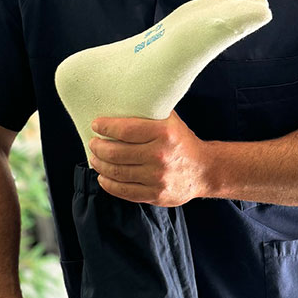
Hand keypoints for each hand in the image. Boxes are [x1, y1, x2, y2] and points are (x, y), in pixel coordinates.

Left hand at [89, 111, 208, 205]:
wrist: (204, 170)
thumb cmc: (182, 142)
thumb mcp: (170, 121)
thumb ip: (149, 112)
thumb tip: (120, 102)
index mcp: (164, 133)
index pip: (125, 130)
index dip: (106, 127)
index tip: (96, 125)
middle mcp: (160, 155)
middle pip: (116, 153)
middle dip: (98, 147)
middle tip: (93, 143)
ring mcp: (158, 178)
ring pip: (117, 172)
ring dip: (100, 165)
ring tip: (95, 158)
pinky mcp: (156, 195)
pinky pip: (124, 191)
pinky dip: (109, 184)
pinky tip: (103, 177)